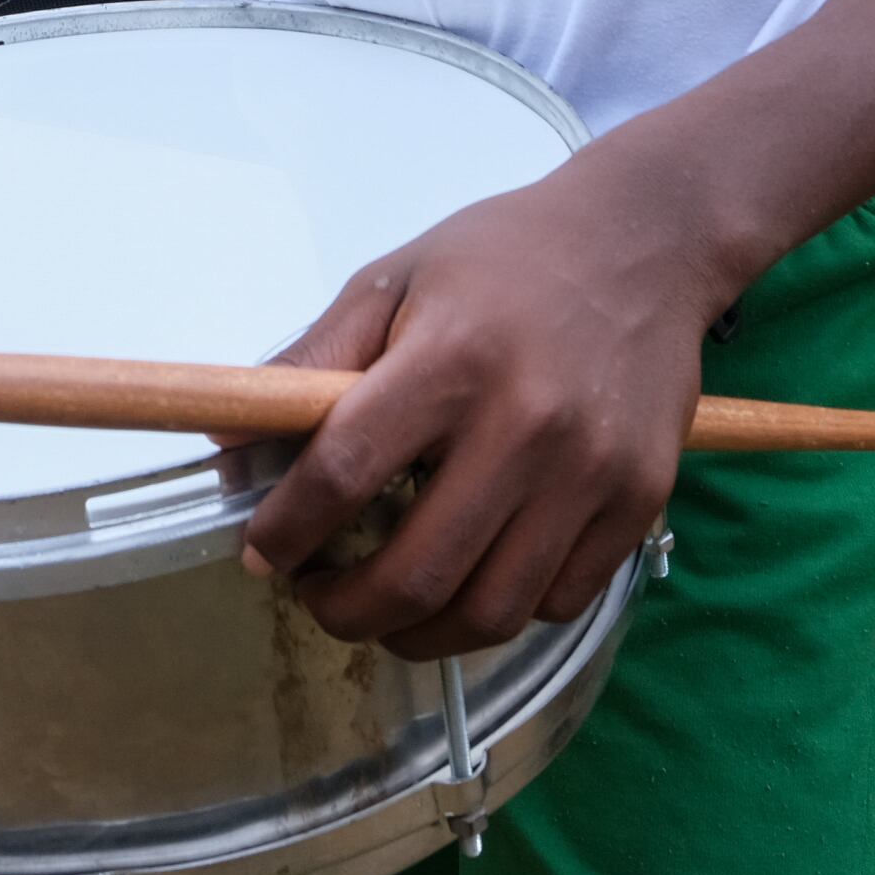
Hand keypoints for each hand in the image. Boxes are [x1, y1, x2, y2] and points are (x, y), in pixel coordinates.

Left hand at [238, 158, 707, 661]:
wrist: (645, 241)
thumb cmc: (506, 258)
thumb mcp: (394, 281)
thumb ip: (310, 362)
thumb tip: (230, 443)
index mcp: (451, 360)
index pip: (344, 474)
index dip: (286, 531)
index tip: (262, 553)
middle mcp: (526, 425)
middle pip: (416, 572)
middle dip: (343, 610)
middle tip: (318, 597)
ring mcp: (590, 473)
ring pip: (489, 611)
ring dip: (417, 632)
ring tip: (385, 607)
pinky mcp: (639, 502)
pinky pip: (557, 601)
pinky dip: (499, 613)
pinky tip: (468, 580)